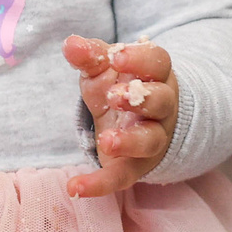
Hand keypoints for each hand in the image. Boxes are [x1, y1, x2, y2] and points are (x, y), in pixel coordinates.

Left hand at [63, 35, 176, 198]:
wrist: (138, 124)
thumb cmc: (121, 88)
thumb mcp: (104, 70)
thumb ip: (90, 56)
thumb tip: (71, 44)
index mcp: (156, 76)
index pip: (158, 62)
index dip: (140, 59)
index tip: (117, 56)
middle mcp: (161, 109)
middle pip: (161, 102)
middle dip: (140, 99)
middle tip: (115, 96)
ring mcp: (151, 139)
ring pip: (150, 141)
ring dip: (129, 141)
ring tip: (106, 141)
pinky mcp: (134, 167)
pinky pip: (122, 177)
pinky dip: (99, 185)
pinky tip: (75, 188)